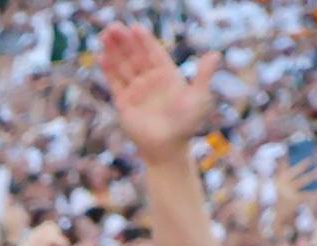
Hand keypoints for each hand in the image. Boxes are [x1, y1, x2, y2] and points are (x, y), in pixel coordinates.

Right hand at [95, 23, 215, 160]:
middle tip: (114, 27)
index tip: (136, 28)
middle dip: (124, 41)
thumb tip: (215, 54)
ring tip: (104, 35)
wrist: (167, 148)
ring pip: (123, 66)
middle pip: (135, 56)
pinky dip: (108, 70)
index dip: (144, 40)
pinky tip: (101, 56)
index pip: (154, 53)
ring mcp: (136, 90)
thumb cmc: (186, 124)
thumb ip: (203, 76)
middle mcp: (150, 80)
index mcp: (167, 75)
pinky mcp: (124, 102)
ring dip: (113, 51)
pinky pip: (115, 82)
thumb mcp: (199, 98)